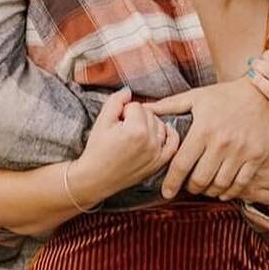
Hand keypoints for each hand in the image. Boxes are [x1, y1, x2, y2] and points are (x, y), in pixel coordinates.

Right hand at [70, 87, 178, 203]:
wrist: (95, 178)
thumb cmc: (97, 150)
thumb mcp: (102, 120)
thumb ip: (116, 100)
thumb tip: (128, 91)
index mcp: (136, 130)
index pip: (136, 106)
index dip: (123, 111)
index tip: (115, 122)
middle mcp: (151, 142)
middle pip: (149, 114)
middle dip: (136, 117)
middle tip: (122, 129)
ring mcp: (157, 153)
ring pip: (160, 125)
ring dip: (149, 125)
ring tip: (134, 134)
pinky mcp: (159, 162)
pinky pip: (173, 143)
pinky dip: (170, 134)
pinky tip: (162, 130)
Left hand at [149, 78, 268, 197]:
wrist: (266, 92)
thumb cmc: (227, 94)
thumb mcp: (197, 96)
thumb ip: (169, 106)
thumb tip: (143, 108)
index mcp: (202, 130)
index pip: (181, 164)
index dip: (171, 182)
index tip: (166, 192)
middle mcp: (221, 144)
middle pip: (199, 180)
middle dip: (190, 188)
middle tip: (188, 187)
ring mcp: (240, 152)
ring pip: (219, 185)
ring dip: (209, 191)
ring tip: (204, 188)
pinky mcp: (257, 157)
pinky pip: (240, 184)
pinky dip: (229, 192)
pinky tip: (223, 190)